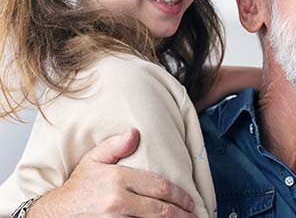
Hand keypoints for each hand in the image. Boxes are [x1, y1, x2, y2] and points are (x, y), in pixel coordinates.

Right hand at [28, 128, 196, 217]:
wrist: (54, 214)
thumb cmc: (77, 188)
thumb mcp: (93, 161)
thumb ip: (115, 147)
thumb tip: (134, 133)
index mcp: (118, 178)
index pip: (159, 186)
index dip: (180, 195)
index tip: (190, 201)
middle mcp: (118, 200)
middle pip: (161, 209)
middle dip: (182, 214)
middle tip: (194, 216)